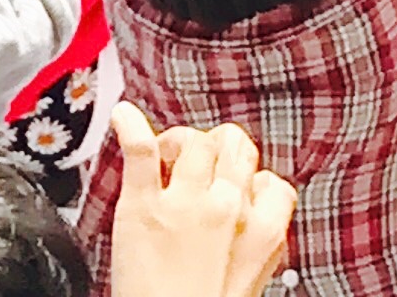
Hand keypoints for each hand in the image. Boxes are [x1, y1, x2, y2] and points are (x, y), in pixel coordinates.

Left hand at [108, 108, 296, 296]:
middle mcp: (228, 208)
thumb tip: (260, 209)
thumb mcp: (252, 283)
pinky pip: (141, 150)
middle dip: (219, 148)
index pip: (271, 180)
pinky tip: (125, 116)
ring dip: (179, 142)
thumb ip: (257, 240)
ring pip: (193, 141)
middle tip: (199, 165)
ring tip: (166, 158)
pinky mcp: (142, 205)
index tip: (234, 193)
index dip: (251, 183)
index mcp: (263, 231)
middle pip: (234, 144)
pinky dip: (131, 125)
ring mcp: (184, 203)